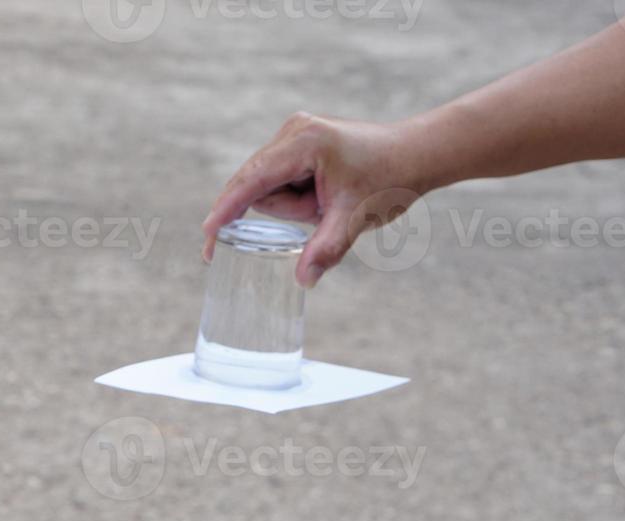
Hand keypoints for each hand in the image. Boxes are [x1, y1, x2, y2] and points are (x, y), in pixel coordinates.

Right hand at [202, 113, 427, 286]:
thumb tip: (303, 283)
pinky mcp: (297, 143)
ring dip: (295, 205)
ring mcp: (293, 135)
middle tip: (323, 212)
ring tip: (329, 202)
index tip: (208, 235)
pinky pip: (279, 181)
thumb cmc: (389, 179)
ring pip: (269, 187)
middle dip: (287, 210)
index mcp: (303, 143)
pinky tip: (321, 197)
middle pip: (259, 187)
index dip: (226, 209)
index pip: (251, 181)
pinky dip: (296, 197)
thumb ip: (325, 249)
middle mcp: (293, 132)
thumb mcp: (355, 218)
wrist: (416, 154)